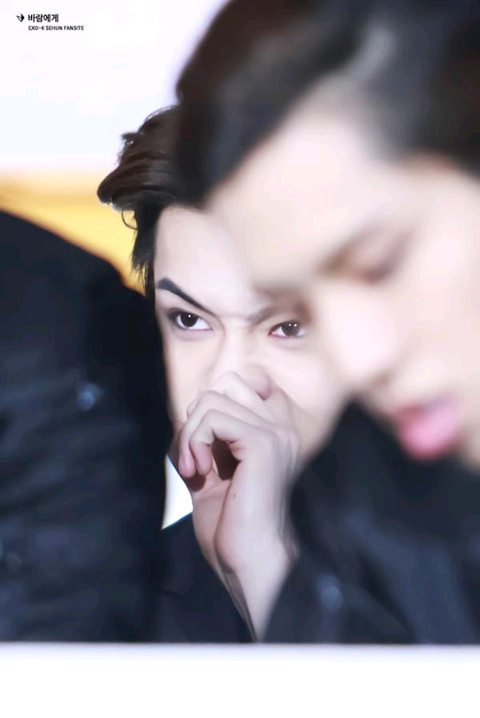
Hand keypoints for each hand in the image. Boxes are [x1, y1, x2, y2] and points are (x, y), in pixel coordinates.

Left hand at [175, 372, 300, 638]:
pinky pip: (212, 418)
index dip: (214, 405)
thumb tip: (187, 413)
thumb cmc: (230, 524)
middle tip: (193, 459)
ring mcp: (274, 432)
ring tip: (194, 471)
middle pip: (224, 385)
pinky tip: (198, 473)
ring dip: (190, 436)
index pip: (244, 381)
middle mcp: (280, 426)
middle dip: (196, 419)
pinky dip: (194, 442)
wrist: (249, 559)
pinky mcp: (262, 443)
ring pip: (211, 400)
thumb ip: (205, 438)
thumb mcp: (211, 470)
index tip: (204, 442)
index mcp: (274, 431)